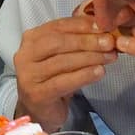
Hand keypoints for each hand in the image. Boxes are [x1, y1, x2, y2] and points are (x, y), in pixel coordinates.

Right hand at [14, 16, 117, 131]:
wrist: (40, 109)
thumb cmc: (54, 77)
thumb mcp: (63, 54)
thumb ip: (77, 40)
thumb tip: (104, 29)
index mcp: (31, 38)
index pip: (58, 26)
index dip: (83, 25)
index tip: (104, 26)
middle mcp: (25, 55)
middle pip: (59, 43)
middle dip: (88, 41)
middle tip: (110, 43)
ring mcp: (28, 75)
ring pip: (63, 62)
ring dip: (90, 58)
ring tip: (110, 57)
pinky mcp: (37, 94)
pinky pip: (64, 82)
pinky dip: (84, 75)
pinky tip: (99, 72)